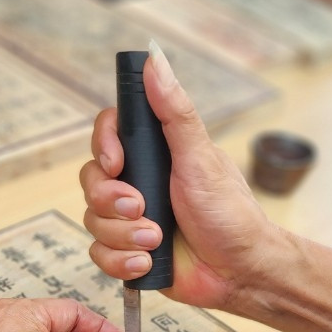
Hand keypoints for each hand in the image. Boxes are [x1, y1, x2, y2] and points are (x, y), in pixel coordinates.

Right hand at [79, 42, 284, 310]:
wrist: (240, 271)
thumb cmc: (230, 214)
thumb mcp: (201, 157)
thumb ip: (174, 112)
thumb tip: (155, 60)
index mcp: (155, 154)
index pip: (108, 134)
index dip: (104, 147)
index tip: (117, 162)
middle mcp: (139, 183)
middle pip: (91, 180)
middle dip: (112, 200)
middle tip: (142, 208)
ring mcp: (131, 218)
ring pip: (92, 220)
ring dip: (123, 234)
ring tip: (155, 239)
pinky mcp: (130, 252)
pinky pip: (99, 254)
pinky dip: (121, 261)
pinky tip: (146, 262)